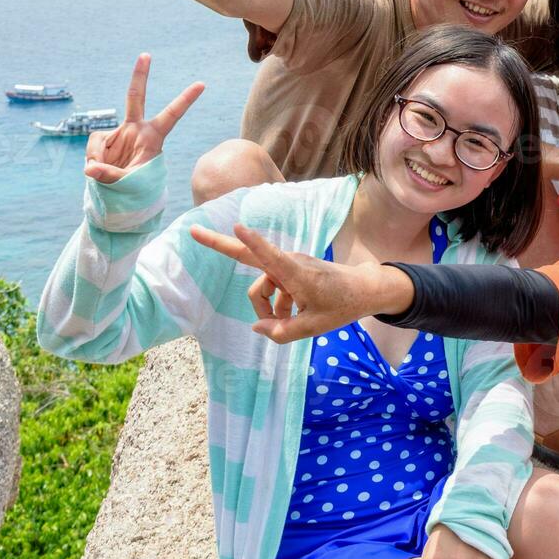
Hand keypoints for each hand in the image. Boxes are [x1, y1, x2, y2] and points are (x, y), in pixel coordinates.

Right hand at [84, 54, 202, 183]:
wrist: (121, 191)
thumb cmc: (134, 188)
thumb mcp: (127, 184)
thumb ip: (111, 176)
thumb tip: (90, 167)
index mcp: (154, 136)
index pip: (172, 114)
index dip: (185, 100)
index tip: (202, 84)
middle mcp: (137, 129)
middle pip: (135, 96)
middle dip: (140, 75)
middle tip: (146, 54)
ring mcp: (119, 132)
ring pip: (100, 139)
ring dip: (98, 159)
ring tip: (104, 174)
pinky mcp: (102, 139)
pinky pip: (93, 148)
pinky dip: (92, 161)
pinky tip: (96, 169)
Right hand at [188, 223, 408, 342]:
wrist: (364, 290)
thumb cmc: (342, 306)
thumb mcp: (313, 328)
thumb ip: (282, 332)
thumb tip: (257, 328)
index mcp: (296, 274)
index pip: (270, 256)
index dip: (252, 242)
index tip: (238, 227)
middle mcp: (289, 264)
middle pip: (249, 256)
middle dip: (220, 244)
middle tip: (193, 231)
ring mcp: (288, 266)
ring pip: (262, 288)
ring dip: (268, 307)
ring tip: (288, 321)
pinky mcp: (291, 270)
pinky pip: (274, 288)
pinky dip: (278, 304)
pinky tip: (293, 314)